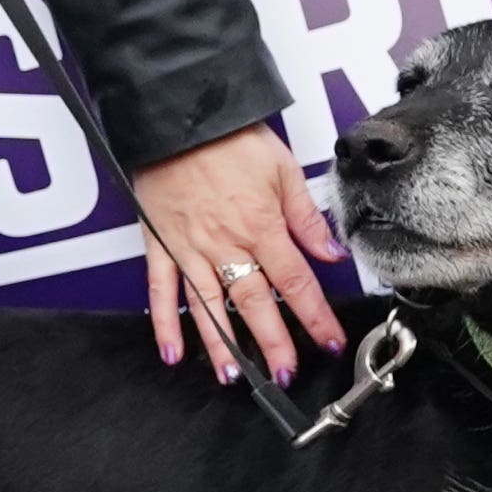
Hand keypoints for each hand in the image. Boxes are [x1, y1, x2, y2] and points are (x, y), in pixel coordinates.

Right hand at [134, 123, 348, 385]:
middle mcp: (225, 244)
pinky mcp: (159, 243)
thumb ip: (306, 217)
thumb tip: (332, 251)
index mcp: (260, 226)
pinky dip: (164, 324)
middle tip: (284, 374)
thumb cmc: (229, 136)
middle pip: (255, 304)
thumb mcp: (283, 169)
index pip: (296, 283)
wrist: (179, 115)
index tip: (329, 341)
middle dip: (273, 344)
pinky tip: (172, 352)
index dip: (316, 317)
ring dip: (222, 346)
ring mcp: (189, 247)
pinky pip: (161, 291)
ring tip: (235, 377)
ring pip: (209, 307)